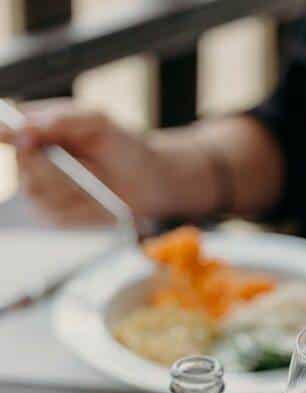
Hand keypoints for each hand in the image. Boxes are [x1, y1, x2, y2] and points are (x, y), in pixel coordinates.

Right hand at [0, 101, 169, 224]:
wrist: (149, 179)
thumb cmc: (123, 145)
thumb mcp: (98, 121)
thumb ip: (64, 119)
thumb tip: (27, 126)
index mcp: (36, 129)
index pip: (7, 131)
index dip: (6, 135)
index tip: (18, 139)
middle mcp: (34, 159)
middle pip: (23, 170)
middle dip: (49, 170)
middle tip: (76, 165)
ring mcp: (45, 190)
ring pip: (39, 197)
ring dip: (69, 191)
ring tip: (94, 182)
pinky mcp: (60, 215)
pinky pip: (59, 218)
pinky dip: (81, 211)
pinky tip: (98, 203)